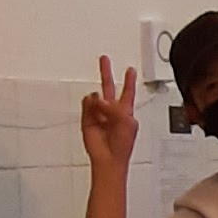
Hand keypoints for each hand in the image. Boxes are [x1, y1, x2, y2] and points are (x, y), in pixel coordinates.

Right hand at [81, 57, 138, 171]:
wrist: (108, 158)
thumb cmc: (122, 144)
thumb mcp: (126, 122)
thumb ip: (114, 107)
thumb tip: (99, 99)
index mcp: (125, 111)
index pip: (128, 91)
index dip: (129, 80)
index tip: (130, 69)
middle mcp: (112, 111)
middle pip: (108, 87)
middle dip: (106, 73)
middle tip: (104, 60)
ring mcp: (99, 114)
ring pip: (96, 98)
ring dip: (98, 100)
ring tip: (99, 105)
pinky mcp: (88, 119)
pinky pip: (87, 105)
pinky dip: (89, 105)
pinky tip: (92, 106)